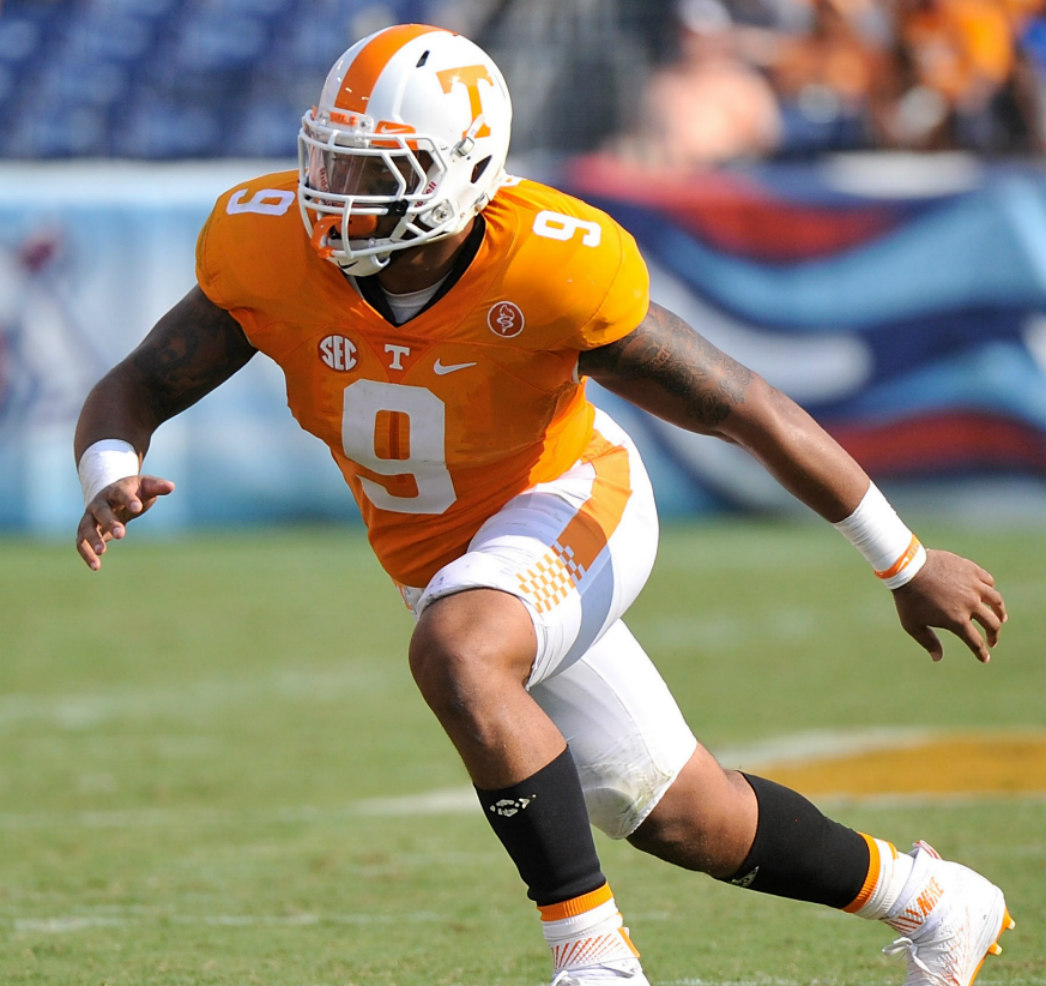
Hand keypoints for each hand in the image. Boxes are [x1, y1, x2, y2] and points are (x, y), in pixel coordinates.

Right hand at [75, 474, 174, 570]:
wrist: (112, 494)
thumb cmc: (133, 491)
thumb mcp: (146, 486)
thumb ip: (158, 486)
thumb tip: (171, 486)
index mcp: (115, 490)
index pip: (120, 493)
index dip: (128, 500)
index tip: (137, 508)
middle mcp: (99, 503)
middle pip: (101, 512)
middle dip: (110, 522)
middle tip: (121, 535)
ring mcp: (90, 517)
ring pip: (87, 527)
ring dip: (92, 539)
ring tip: (101, 552)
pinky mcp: (86, 530)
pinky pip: (81, 542)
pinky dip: (86, 554)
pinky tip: (96, 567)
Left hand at [891, 548, 1006, 662]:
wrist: (906, 568)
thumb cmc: (907, 598)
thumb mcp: (912, 625)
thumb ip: (927, 641)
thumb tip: (937, 658)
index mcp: (957, 620)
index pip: (975, 642)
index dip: (981, 653)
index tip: (984, 658)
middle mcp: (970, 604)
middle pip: (992, 623)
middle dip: (994, 635)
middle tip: (992, 640)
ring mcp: (973, 586)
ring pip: (996, 601)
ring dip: (1000, 612)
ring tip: (1001, 617)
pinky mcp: (971, 570)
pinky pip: (988, 581)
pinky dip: (990, 590)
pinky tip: (989, 594)